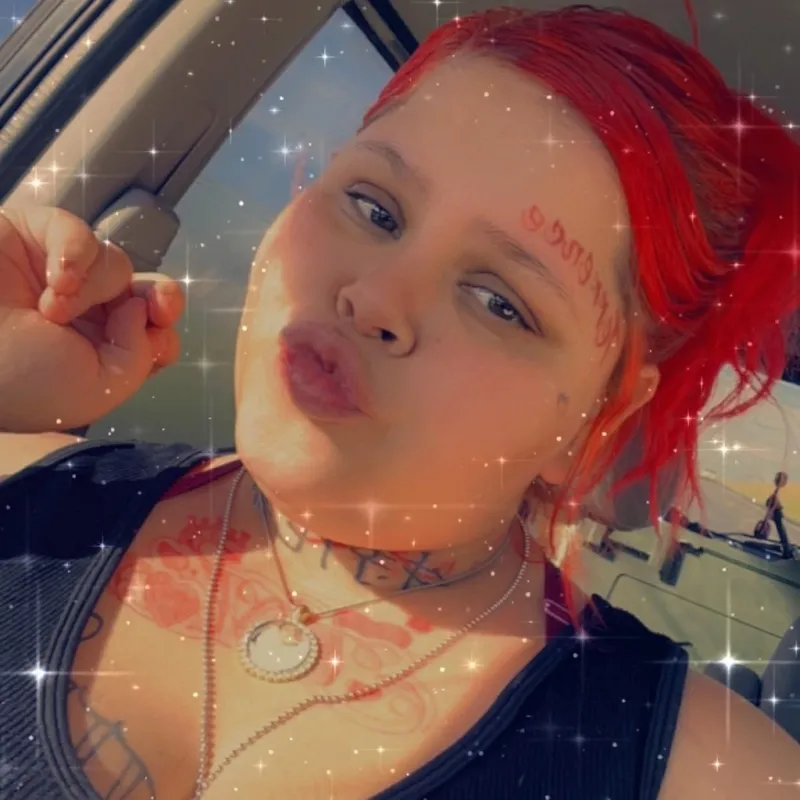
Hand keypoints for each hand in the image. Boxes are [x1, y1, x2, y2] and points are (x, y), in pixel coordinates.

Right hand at [0, 205, 183, 432]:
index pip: (151, 332)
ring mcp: (57, 274)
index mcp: (97, 351)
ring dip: (92, 290)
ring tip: (50, 311)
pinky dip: (74, 255)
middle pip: (145, 292)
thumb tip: (142, 309)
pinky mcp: (30, 236)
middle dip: (161, 296)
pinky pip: (76, 232)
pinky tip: (56, 282)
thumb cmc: (17, 380)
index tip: (159, 329)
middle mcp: (82, 314)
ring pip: (116, 265)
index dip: (163, 328)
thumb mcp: (98, 389)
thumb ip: (140, 356)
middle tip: (157, 305)